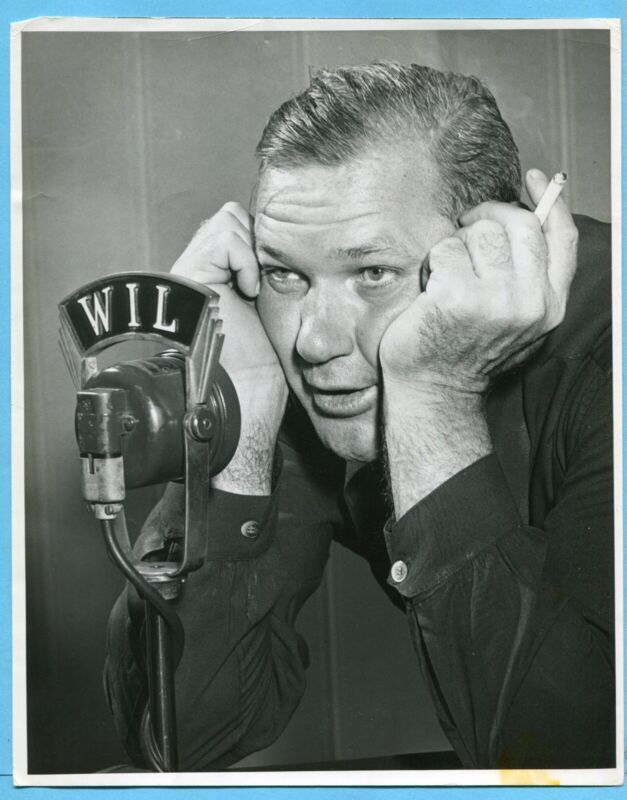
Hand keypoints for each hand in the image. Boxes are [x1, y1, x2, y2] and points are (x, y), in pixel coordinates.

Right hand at [172, 203, 287, 493]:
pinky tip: (246, 295)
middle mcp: (193, 273)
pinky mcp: (188, 274)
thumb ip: (259, 274)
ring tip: (252, 293)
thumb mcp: (266, 310)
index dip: (260, 251)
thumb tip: (276, 239)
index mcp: (210, 282)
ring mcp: (187, 273)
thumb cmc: (261, 365)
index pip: (237, 230)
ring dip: (252, 256)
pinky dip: (245, 262)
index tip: (267, 289)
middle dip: (256, 249)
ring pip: (228, 220)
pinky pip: (225, 235)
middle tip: (260, 290)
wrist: (247, 395)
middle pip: (231, 219)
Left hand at [379, 169, 578, 395]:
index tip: (534, 178)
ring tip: (448, 274)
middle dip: (488, 215)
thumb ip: (530, 277)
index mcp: (550, 306)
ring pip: (481, 232)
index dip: (551, 201)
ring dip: (457, 244)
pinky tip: (431, 290)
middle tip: (465, 226)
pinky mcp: (458, 298)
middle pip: (520, 224)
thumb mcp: (515, 320)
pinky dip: (433, 264)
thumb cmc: (466, 350)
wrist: (434, 391)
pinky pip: (446, 249)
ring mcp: (496, 301)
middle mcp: (530, 303)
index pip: (561, 239)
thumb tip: (535, 214)